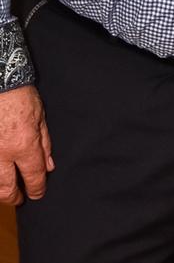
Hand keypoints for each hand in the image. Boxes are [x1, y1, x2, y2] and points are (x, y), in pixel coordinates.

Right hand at [0, 86, 53, 203]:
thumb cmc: (19, 95)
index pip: (33, 175)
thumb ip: (44, 143)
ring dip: (0, 191)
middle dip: (15, 197)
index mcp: (23, 144)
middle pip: (7, 188)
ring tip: (7, 191)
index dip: (37, 188)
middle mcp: (3, 153)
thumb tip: (48, 165)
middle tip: (20, 199)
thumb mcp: (40, 117)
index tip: (38, 193)